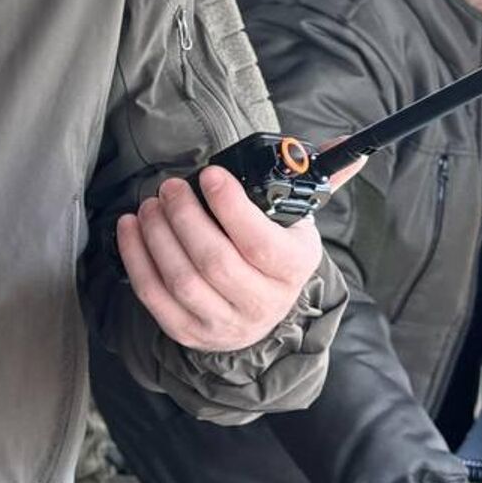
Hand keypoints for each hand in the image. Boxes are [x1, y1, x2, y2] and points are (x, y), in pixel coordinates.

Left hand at [116, 166, 324, 352]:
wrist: (261, 313)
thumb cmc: (275, 254)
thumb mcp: (299, 222)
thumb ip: (320, 181)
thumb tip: (351, 151)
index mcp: (290, 268)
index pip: (259, 241)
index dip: (230, 206)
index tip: (209, 175)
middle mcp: (260, 301)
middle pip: (214, 260)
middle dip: (184, 217)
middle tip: (169, 187)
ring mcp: (224, 321)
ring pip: (182, 279)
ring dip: (158, 236)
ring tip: (150, 204)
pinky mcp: (189, 331)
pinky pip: (154, 297)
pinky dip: (136, 259)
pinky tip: (131, 228)